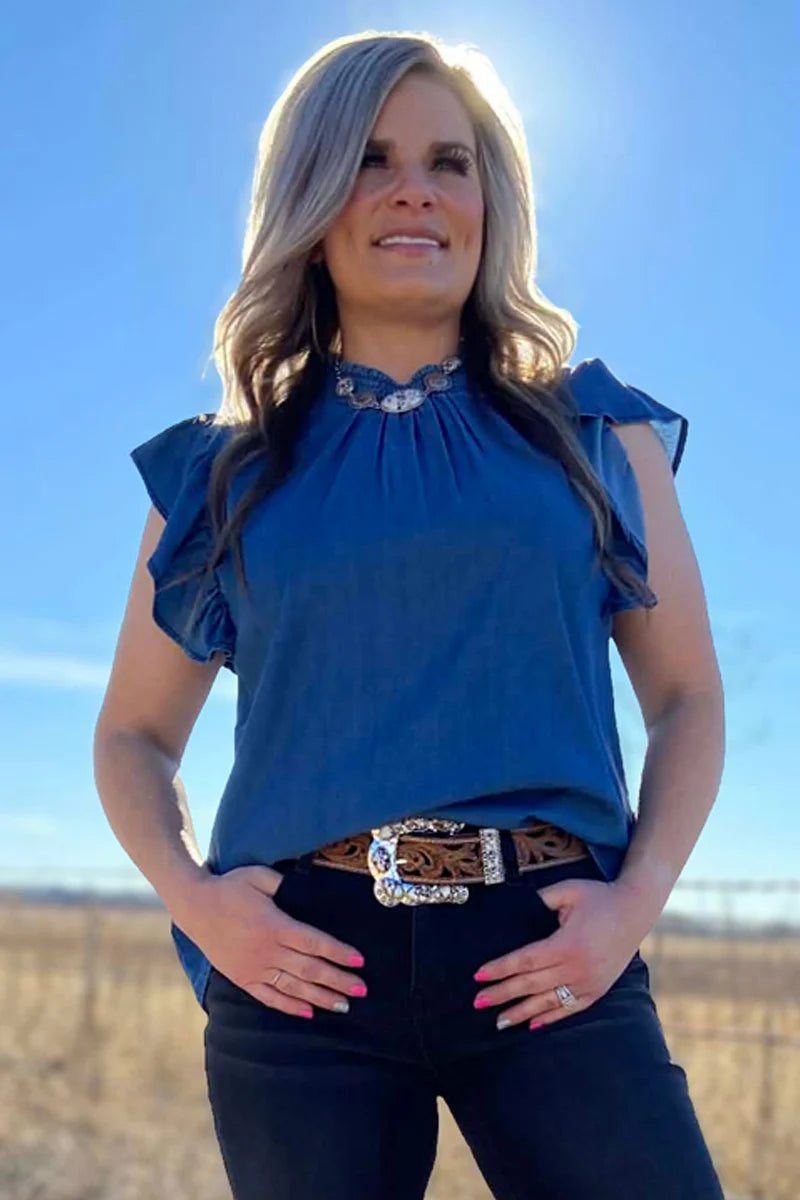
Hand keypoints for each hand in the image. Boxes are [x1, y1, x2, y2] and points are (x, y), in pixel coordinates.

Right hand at [178, 865, 367, 1017]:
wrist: (195, 906)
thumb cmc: (229, 887)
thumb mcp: (258, 876)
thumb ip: (284, 884)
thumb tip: (308, 888)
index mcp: (274, 925)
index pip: (314, 943)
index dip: (338, 952)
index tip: (359, 960)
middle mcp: (267, 951)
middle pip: (309, 969)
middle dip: (338, 980)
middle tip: (361, 989)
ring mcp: (254, 968)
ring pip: (294, 987)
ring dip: (321, 997)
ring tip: (344, 1006)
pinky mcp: (243, 978)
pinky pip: (270, 997)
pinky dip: (290, 1006)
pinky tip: (308, 1013)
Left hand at [472, 876, 654, 1029]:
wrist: (636, 910)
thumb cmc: (599, 896)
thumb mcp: (568, 890)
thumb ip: (540, 900)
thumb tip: (514, 909)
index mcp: (567, 943)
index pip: (526, 960)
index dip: (500, 968)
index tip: (479, 975)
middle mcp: (577, 968)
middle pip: (532, 984)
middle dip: (503, 993)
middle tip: (478, 1002)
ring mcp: (589, 982)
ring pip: (548, 1001)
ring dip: (521, 1012)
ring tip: (499, 1022)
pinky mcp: (598, 990)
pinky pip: (570, 1009)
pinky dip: (550, 1017)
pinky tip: (532, 1025)